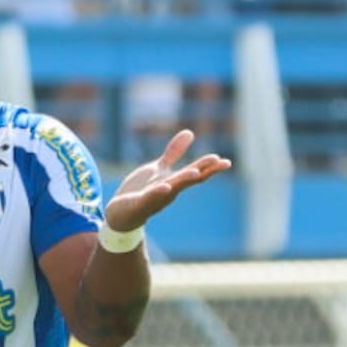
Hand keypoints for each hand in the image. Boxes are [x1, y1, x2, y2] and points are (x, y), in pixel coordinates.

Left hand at [104, 130, 231, 232]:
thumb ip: (173, 153)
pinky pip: (149, 197)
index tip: (226, 161)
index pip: (196, 174)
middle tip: (220, 162)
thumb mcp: (158, 169)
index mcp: (175, 182)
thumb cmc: (141, 191)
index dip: (210, 167)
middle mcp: (168, 191)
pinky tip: (165, 186)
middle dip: (203, 170)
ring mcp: (154, 197)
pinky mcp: (139, 202)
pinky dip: (157, 192)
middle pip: (187, 179)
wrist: (120, 214)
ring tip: (195, 171)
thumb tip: (189, 132)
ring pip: (171, 187)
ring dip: (183, 180)